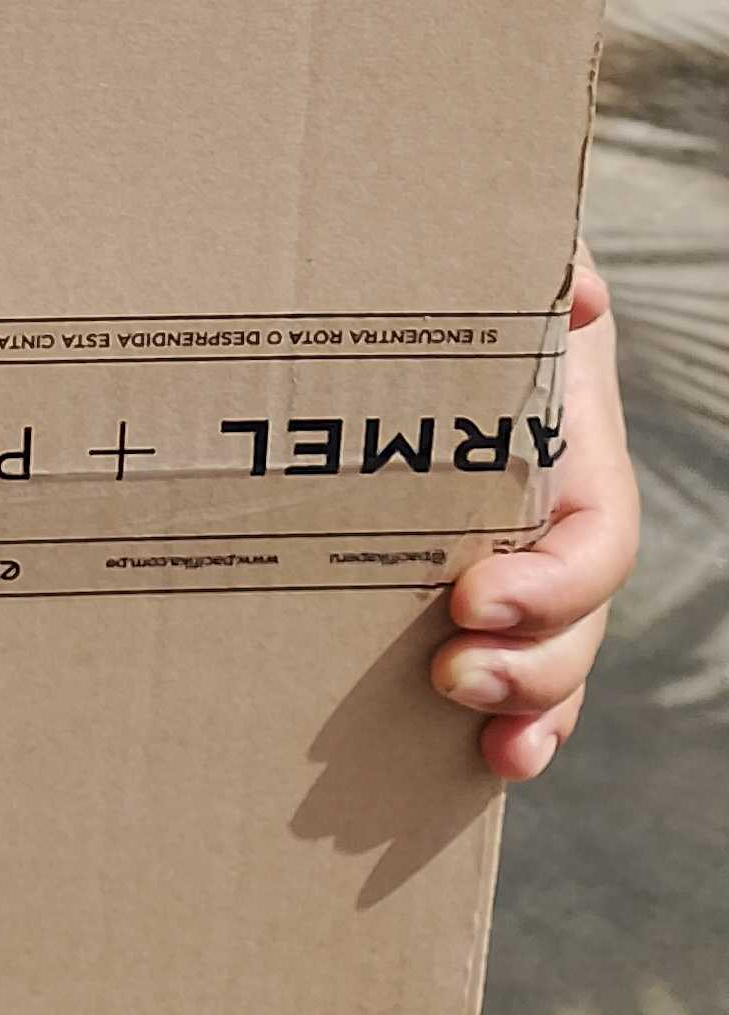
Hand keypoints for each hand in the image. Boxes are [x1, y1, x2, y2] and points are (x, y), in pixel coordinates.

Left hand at [434, 252, 634, 781]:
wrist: (417, 291)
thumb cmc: (467, 273)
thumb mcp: (516, 253)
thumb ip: (546, 259)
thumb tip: (576, 295)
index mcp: (572, 447)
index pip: (598, 537)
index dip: (553, 583)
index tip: (472, 595)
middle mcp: (556, 517)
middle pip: (579, 622)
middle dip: (533, 663)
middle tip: (452, 670)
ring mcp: (520, 562)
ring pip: (556, 661)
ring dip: (530, 709)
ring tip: (490, 745)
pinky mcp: (463, 589)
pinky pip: (508, 671)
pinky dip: (511, 721)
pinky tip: (486, 761)